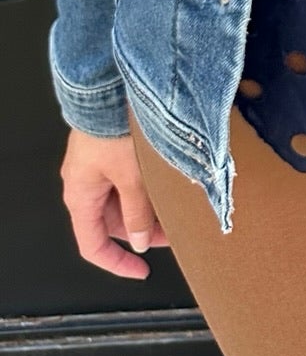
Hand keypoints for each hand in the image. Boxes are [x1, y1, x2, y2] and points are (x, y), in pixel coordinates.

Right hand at [60, 127, 170, 278]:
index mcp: (80, 197)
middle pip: (113, 222)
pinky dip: (144, 187)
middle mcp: (84, 184)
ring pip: (122, 199)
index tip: (142, 271)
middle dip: (143, 229)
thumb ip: (137, 212)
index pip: (93, 246)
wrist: (109, 85)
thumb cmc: (113, 128)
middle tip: (174, 230)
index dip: (117, 263)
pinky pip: (125, 179)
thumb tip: (140, 241)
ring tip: (176, 206)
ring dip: (146, 206)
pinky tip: (166, 184)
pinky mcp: (109, 148)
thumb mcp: (131, 176)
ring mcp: (96, 166)